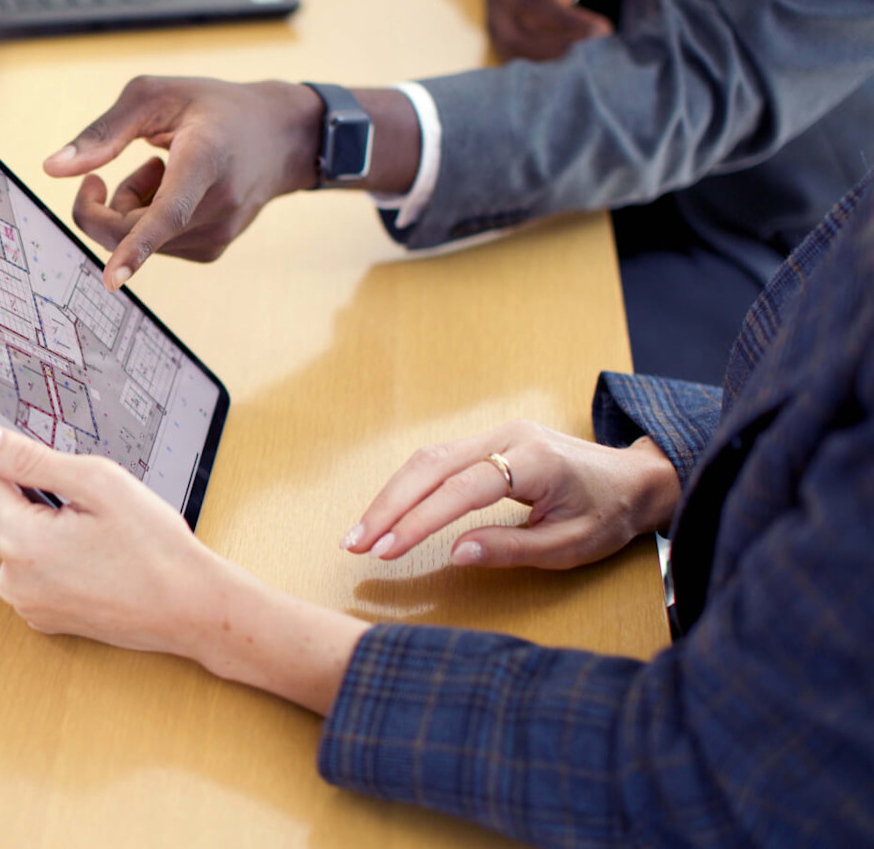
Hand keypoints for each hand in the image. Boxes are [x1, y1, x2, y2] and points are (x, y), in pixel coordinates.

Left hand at [0, 417, 372, 714]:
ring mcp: (28, 604)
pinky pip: (38, 571)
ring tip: (100, 537)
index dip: (7, 455)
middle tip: (92, 506)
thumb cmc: (155, 548)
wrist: (192, 608)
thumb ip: (29, 458)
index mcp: (19, 541)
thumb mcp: (95, 482)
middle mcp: (12, 580)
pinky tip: (98, 561)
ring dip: (52, 529)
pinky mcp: (44, 618)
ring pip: (24, 541)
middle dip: (42, 497)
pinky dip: (60, 559)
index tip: (38, 454)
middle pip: (7, 511)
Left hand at [42, 77, 321, 290]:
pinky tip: (179, 192)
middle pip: (130, 231)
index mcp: (205, 158)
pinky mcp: (212, 251)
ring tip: (163, 170)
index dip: (136, 245)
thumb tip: (53, 169)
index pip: (169, 211)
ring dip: (130, 207)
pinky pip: (154, 247)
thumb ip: (102, 132)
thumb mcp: (155, 96)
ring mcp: (218, 234)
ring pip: (137, 240)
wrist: (280, 137)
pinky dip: (148, 222)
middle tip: (110, 169)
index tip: (113, 279)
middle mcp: (217, 204)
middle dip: (101, 205)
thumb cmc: (211, 108)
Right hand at [342, 420, 679, 569]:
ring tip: (360, 535)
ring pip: (427, 459)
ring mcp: (496, 433)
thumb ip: (510, 548)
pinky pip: (438, 460)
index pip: (462, 490)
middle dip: (387, 506)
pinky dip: (407, 487)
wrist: (633, 479)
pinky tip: (388, 514)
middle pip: (431, 465)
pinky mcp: (488, 441)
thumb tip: (454, 555)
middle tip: (354, 544)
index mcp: (534, 461)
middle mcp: (509, 436)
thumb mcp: (569, 545)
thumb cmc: (607, 515)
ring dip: (390, 496)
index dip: (419, 521)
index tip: (386, 551)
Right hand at [484, 0, 647, 61]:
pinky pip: (515, 55)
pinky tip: (569, 55)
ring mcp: (493, 12)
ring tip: (589, 43)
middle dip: (566, 23)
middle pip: (526, 8)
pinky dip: (544, 59)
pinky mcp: (496, 36)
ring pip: (518, 36)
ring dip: (557, 43)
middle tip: (604, 31)